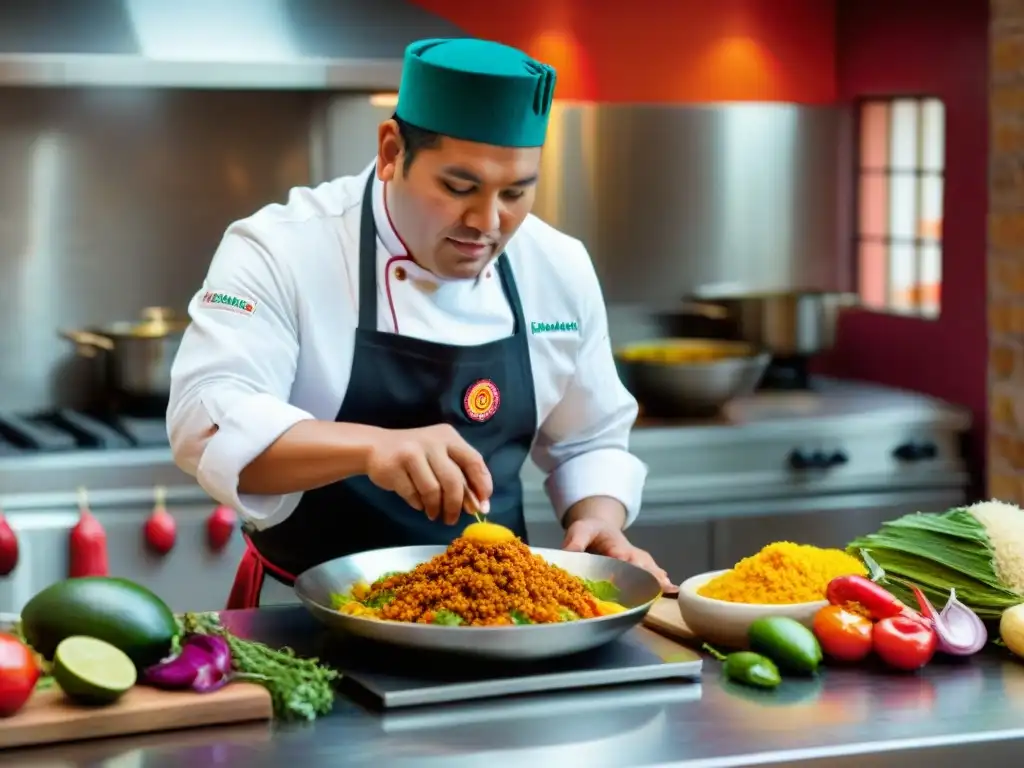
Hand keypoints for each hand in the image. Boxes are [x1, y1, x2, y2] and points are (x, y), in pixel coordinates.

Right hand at [365, 424, 491, 524]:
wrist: (375, 446)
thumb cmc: (416, 454)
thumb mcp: (441, 457)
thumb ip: (460, 476)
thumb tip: (478, 506)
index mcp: (449, 437)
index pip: (474, 461)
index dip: (482, 485)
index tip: (482, 506)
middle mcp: (432, 442)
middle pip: (453, 480)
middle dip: (456, 505)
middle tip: (453, 519)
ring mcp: (412, 453)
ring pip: (433, 490)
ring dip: (436, 508)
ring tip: (434, 514)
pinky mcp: (394, 466)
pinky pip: (412, 494)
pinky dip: (418, 504)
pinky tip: (419, 504)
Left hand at [563, 518, 676, 594]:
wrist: (600, 526)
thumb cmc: (590, 530)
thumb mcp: (579, 530)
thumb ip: (575, 542)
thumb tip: (569, 555)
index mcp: (616, 545)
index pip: (623, 557)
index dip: (628, 566)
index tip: (633, 576)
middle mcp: (631, 553)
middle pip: (642, 565)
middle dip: (648, 576)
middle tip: (656, 589)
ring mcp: (637, 560)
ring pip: (650, 569)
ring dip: (657, 580)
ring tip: (667, 590)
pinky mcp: (640, 567)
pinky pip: (653, 573)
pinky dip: (661, 581)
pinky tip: (670, 590)